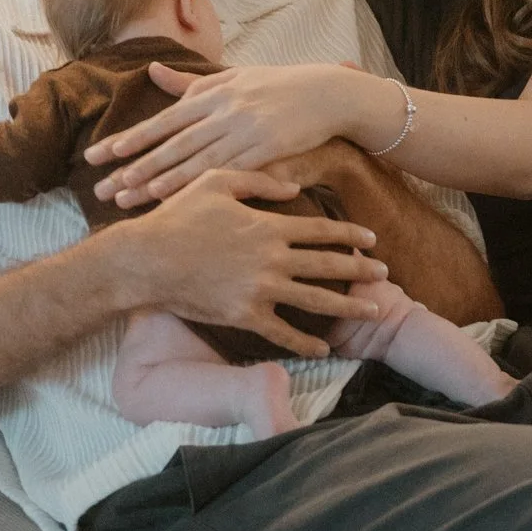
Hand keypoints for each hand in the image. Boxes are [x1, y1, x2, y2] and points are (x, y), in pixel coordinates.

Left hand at [87, 63, 370, 207]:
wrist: (328, 93)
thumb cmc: (279, 86)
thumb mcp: (234, 77)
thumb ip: (192, 83)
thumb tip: (153, 70)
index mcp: (213, 92)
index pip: (165, 120)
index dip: (133, 137)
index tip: (102, 153)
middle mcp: (223, 110)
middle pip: (170, 143)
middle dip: (133, 166)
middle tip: (101, 187)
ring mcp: (244, 129)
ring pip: (192, 159)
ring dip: (156, 180)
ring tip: (127, 197)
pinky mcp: (266, 147)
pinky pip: (224, 170)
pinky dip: (197, 184)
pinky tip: (175, 197)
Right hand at [111, 168, 384, 357]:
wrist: (145, 260)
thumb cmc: (177, 216)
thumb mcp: (217, 182)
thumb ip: (260, 181)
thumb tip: (297, 188)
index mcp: (269, 226)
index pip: (322, 231)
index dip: (350, 235)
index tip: (371, 239)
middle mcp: (272, 260)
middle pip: (328, 266)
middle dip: (361, 270)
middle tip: (386, 274)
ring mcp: (260, 290)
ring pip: (316, 301)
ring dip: (349, 307)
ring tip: (374, 311)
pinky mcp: (244, 316)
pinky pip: (283, 333)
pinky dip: (305, 343)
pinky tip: (325, 348)